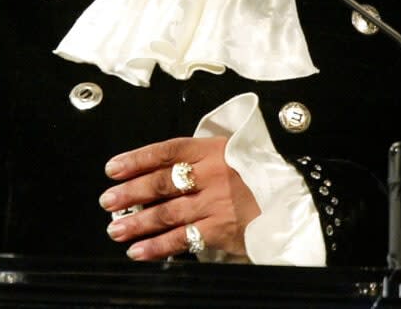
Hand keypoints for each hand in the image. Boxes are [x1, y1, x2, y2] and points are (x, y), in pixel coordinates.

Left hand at [100, 136, 260, 259]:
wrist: (292, 198)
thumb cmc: (255, 173)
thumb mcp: (229, 150)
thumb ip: (197, 155)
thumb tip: (155, 165)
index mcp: (212, 149)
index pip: (166, 150)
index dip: (136, 159)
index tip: (113, 168)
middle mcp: (211, 174)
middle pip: (162, 182)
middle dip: (130, 192)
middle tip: (107, 202)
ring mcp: (216, 203)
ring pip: (167, 213)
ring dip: (137, 222)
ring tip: (115, 229)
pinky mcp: (221, 230)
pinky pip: (182, 239)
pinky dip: (158, 246)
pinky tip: (138, 251)